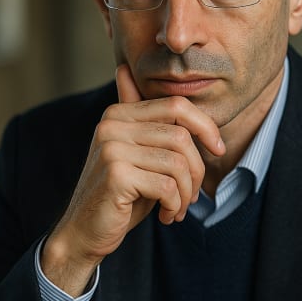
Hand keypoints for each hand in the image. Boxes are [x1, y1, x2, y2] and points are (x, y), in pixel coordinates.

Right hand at [41, 64, 224, 294]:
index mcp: (118, 113)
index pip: (176, 105)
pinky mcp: (116, 175)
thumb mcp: (136, 153)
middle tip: (193, 195)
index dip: (205, 126)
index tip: (218, 149)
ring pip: (178, 164)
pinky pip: (167, 186)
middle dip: (197, 170)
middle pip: (181, 137)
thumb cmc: (120, 193)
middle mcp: (112, 125)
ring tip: (178, 208)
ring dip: (186, 193)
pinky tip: (166, 216)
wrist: (83, 231)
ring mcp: (112, 148)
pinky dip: (174, 205)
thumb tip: (125, 70)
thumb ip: (142, 119)